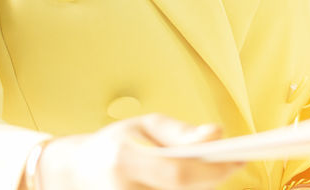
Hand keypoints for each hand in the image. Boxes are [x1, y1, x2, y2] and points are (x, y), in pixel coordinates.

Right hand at [35, 114, 239, 189]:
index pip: (179, 174)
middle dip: (210, 179)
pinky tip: (187, 184)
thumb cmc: (113, 145)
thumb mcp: (144, 126)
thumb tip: (217, 133)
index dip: (213, 171)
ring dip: (197, 188)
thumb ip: (181, 132)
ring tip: (202, 172)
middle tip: (227, 164)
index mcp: (124, 161)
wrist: (72, 173)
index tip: (237, 161)